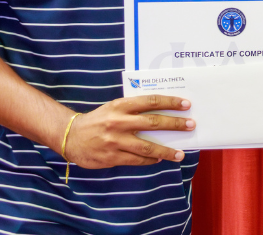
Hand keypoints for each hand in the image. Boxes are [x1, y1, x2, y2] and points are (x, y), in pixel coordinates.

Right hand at [62, 95, 194, 168]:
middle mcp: (119, 122)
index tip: (185, 104)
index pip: (150, 101)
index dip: (169, 102)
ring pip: (147, 146)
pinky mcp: (113, 157)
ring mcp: (116, 141)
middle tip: (190, 124)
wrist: (71, 136)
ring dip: (166, 150)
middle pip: (153, 122)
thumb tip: (160, 113)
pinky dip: (150, 160)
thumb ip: (133, 110)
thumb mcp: (113, 108)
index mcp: (120, 106)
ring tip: (180, 153)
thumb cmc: (98, 120)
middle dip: (174, 124)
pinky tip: (159, 158)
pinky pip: (137, 160)